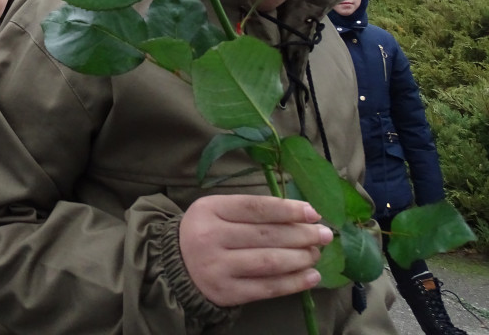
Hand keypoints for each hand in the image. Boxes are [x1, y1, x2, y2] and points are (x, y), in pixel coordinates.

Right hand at [179, 194, 331, 307]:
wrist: (176, 266)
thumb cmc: (206, 232)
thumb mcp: (218, 211)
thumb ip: (251, 210)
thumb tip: (301, 215)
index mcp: (209, 209)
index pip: (256, 207)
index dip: (288, 210)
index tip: (313, 213)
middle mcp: (210, 237)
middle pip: (266, 235)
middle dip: (301, 234)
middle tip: (323, 235)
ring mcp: (218, 267)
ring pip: (269, 261)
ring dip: (300, 258)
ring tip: (316, 253)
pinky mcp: (226, 292)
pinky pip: (267, 287)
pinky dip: (293, 283)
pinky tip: (311, 276)